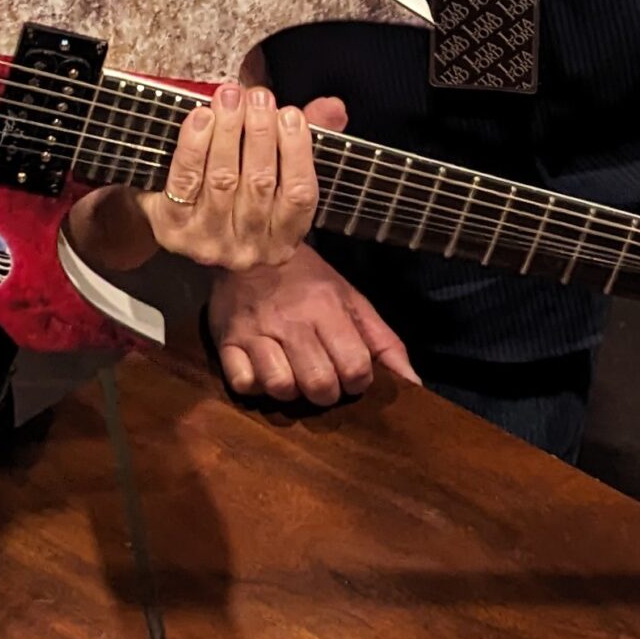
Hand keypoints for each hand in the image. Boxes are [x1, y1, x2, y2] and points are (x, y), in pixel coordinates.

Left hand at [140, 84, 327, 270]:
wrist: (178, 225)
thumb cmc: (237, 192)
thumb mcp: (275, 173)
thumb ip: (304, 140)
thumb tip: (333, 107)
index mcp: (282, 238)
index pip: (300, 195)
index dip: (297, 151)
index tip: (290, 113)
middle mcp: (249, 249)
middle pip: (260, 184)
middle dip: (260, 134)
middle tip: (258, 97)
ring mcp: (209, 242)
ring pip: (224, 180)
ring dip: (228, 132)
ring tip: (230, 98)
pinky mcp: (174, 229)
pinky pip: (186, 181)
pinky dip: (194, 146)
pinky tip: (201, 117)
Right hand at [208, 244, 419, 406]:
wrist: (251, 246)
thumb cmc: (307, 278)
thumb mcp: (351, 299)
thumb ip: (384, 342)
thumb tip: (413, 384)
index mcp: (327, 307)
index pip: (355, 367)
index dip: (358, 381)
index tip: (351, 374)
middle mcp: (291, 321)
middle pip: (319, 384)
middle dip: (327, 392)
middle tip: (323, 378)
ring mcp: (255, 331)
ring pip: (280, 387)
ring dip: (291, 390)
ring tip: (292, 374)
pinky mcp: (226, 341)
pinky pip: (243, 384)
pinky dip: (255, 385)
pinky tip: (263, 370)